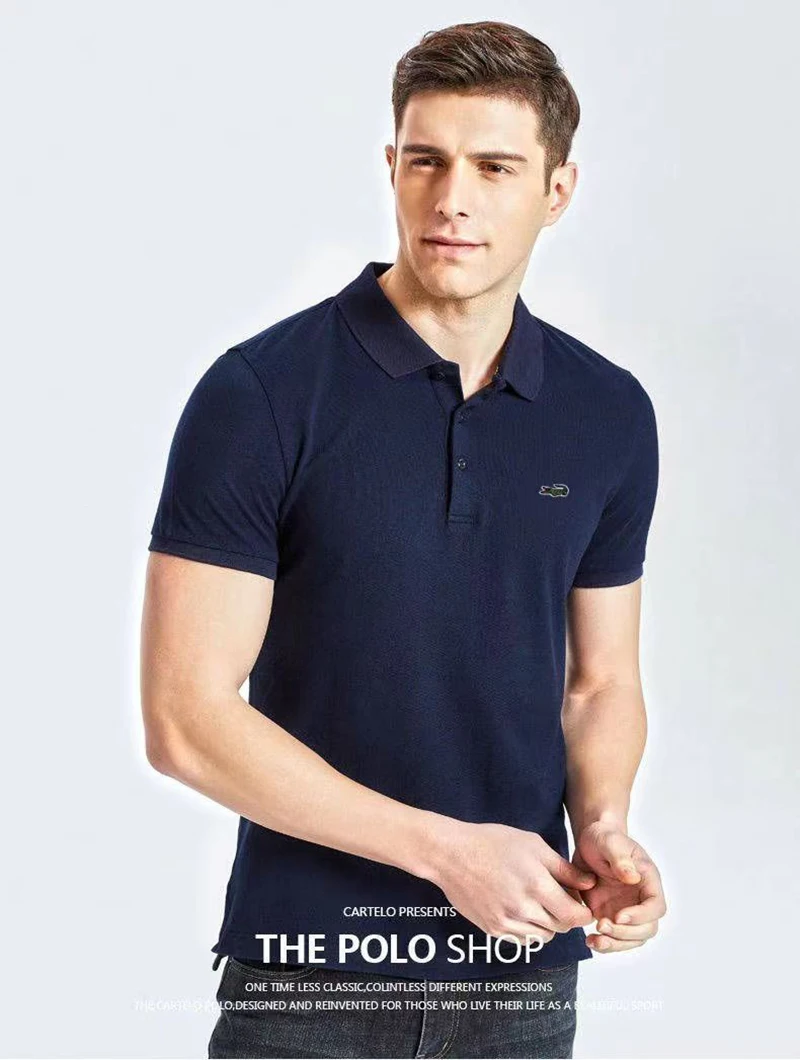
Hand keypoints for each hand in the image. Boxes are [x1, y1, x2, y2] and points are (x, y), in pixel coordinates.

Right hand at [430, 820, 597, 948]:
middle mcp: (524, 910)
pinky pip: (524, 940)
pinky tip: (523, 910)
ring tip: (539, 902)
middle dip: (566, 916)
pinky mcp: (493, 930)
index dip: (583, 912)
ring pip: (544, 937)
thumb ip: (564, 868)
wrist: (452, 854)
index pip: (575, 916)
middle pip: (561, 928)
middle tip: (559, 898)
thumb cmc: (492, 843)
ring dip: (549, 924)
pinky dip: (530, 930)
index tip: (581, 904)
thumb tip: (589, 884)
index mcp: (537, 886)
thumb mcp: (533, 845)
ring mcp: (507, 923)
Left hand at [572, 822, 665, 952]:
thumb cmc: (603, 838)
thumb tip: (633, 877)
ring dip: (616, 944)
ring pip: (633, 939)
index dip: (641, 916)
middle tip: (601, 925)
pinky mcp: (611, 916)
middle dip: (626, 933)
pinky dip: (605, 944)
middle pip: (647, 928)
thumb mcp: (608, 841)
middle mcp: (641, 898)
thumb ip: (620, 858)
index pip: (656, 906)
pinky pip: (615, 939)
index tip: (619, 915)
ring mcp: (628, 910)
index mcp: (648, 880)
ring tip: (594, 940)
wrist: (589, 844)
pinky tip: (590, 940)